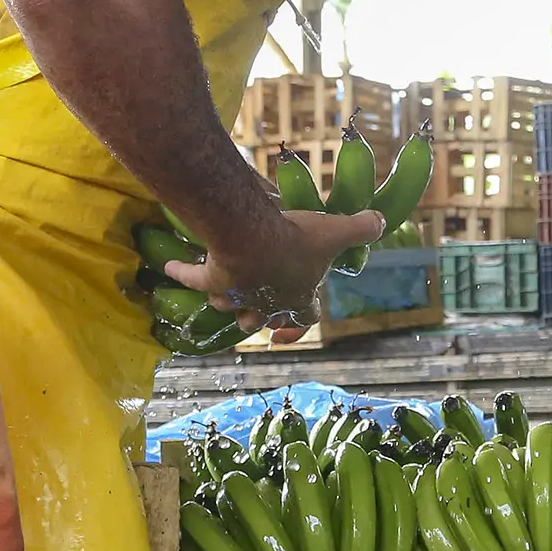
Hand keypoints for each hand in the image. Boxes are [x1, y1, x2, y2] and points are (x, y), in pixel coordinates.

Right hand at [163, 203, 384, 334]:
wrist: (252, 237)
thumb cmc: (296, 239)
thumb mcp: (336, 230)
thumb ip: (362, 227)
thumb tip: (382, 219)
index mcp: (297, 295)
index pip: (305, 316)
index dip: (301, 323)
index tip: (289, 331)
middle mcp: (265, 302)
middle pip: (260, 319)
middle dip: (259, 318)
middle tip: (256, 316)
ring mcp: (236, 294)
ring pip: (228, 307)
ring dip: (226, 303)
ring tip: (223, 293)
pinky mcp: (210, 279)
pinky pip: (193, 279)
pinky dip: (181, 273)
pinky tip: (169, 266)